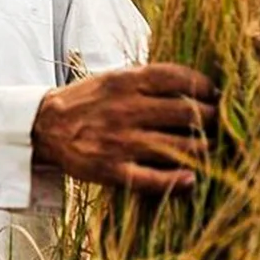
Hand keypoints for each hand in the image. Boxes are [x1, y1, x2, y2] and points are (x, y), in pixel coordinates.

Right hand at [31, 62, 219, 193]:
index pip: (179, 79)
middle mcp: (127, 109)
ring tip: (206, 148)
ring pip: (179, 147)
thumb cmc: (87, 101)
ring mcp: (121, 141)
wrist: (44, 126)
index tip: (214, 95)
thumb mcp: (114, 78)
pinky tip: (190, 179)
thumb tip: (193, 86)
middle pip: (188, 114)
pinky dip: (176, 182)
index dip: (205, 87)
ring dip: (202, 150)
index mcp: (127, 81)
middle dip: (210, 119)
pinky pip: (153, 180)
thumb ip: (148, 80)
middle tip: (215, 123)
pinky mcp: (112, 170)